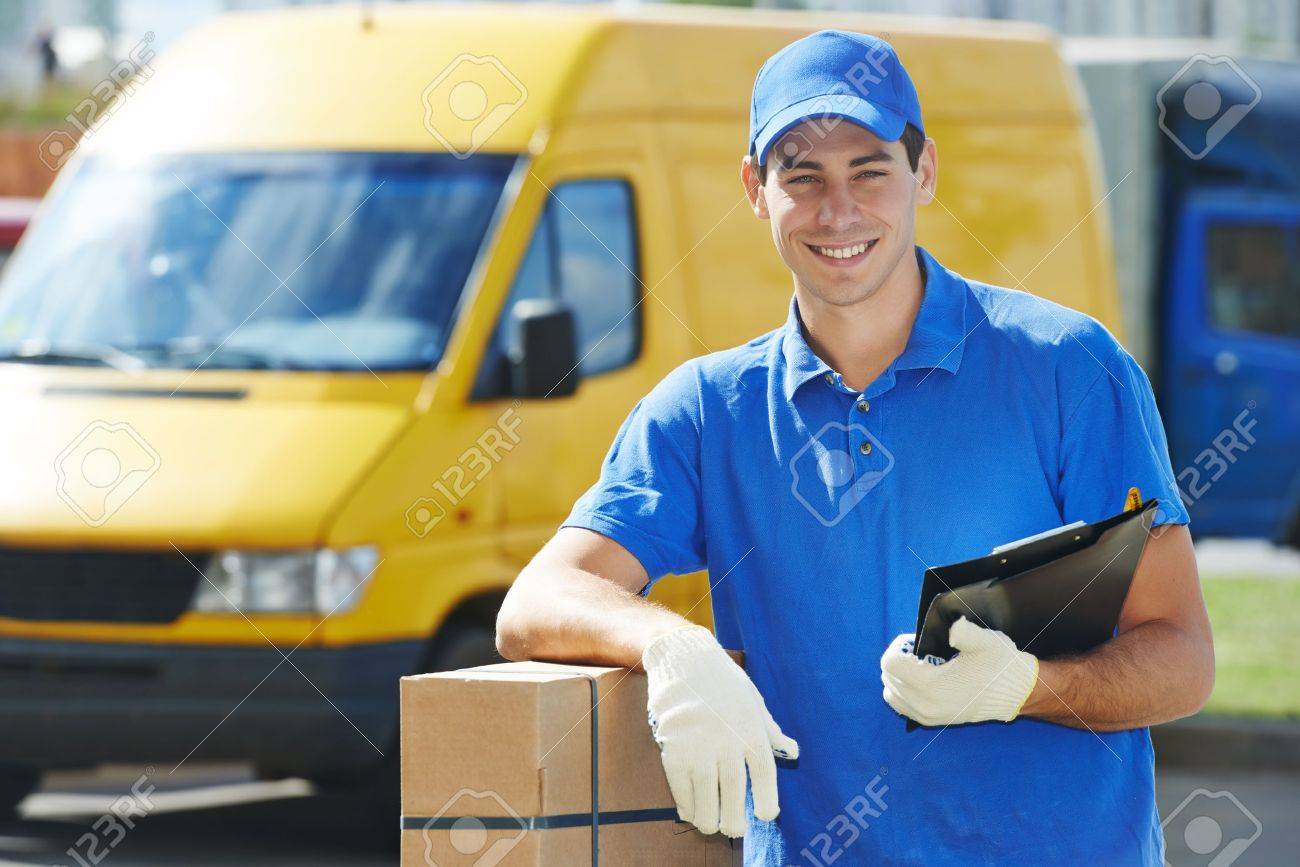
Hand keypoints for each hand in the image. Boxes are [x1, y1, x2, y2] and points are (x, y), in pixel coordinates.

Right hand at [642, 626, 797, 836]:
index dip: (766, 798)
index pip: (764, 773)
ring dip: (708, 819)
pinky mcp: (672, 749)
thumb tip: (793, 752)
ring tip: (710, 825)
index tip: (766, 815)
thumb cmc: (722, 680)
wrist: (682, 658)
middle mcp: (726, 741)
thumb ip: (771, 730)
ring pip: (705, 798)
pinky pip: (680, 787)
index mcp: (750, 729)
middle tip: (733, 829)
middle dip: (734, 820)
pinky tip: (690, 809)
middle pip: (733, 792)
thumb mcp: (753, 700)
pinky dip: (686, 804)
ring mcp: (698, 746)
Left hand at [880, 616, 1038, 726]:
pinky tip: (922, 678)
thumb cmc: (999, 665)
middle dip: (899, 659)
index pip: (891, 663)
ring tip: (921, 664)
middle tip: (920, 650)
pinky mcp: (932, 722)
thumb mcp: (984, 642)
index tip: (916, 640)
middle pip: (888, 677)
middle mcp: (925, 706)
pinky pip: (902, 706)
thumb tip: (952, 629)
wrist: (1016, 693)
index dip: (899, 646)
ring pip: (891, 693)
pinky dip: (903, 690)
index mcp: (932, 686)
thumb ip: (964, 632)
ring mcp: (928, 717)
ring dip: (899, 675)